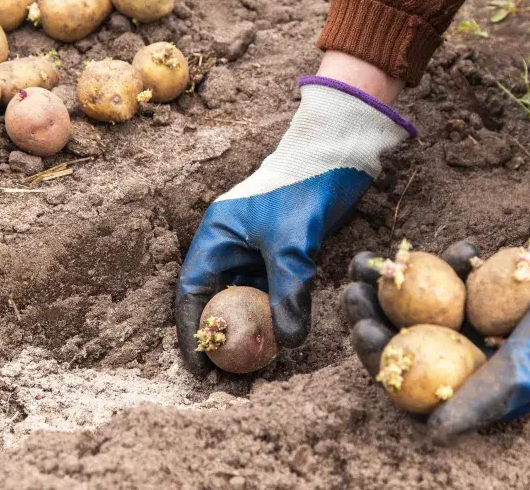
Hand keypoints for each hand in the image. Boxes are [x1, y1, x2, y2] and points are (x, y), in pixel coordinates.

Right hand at [175, 76, 415, 373]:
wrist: (337, 154)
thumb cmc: (305, 188)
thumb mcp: (294, 244)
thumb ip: (289, 292)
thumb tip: (290, 343)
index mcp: (215, 236)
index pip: (192, 293)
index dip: (192, 331)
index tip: (201, 366)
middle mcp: (228, 244)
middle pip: (215, 299)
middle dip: (220, 338)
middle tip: (228, 376)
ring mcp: (254, 248)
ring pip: (243, 298)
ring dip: (248, 329)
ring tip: (254, 366)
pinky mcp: (279, 251)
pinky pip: (268, 291)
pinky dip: (272, 314)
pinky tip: (281, 338)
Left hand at [342, 207, 529, 437]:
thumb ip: (481, 399)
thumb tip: (432, 433)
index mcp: (471, 384)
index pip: (412, 379)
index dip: (379, 357)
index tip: (362, 329)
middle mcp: (464, 354)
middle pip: (402, 337)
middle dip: (372, 313)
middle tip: (351, 287)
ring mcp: (468, 319)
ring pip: (413, 304)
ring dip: (389, 284)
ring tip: (366, 261)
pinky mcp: (477, 287)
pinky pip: (442, 275)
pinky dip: (434, 260)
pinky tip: (440, 248)